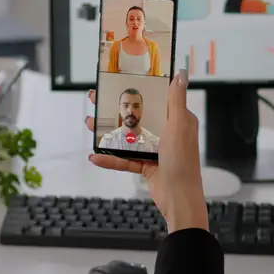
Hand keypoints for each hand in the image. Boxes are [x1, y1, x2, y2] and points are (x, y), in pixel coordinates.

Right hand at [84, 70, 208, 231]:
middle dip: (115, 108)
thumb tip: (180, 74)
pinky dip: (110, 159)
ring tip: (90, 124)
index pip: (155, 98)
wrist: (179, 198)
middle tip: (96, 99)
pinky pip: (125, 159)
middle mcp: (166, 132)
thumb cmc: (183, 162)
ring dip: (107, 132)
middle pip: (136, 115)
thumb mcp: (179, 126)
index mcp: (177, 120)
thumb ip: (176, 100)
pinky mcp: (146, 165)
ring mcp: (155, 149)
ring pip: (127, 136)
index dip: (138, 88)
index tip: (119, 80)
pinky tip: (95, 156)